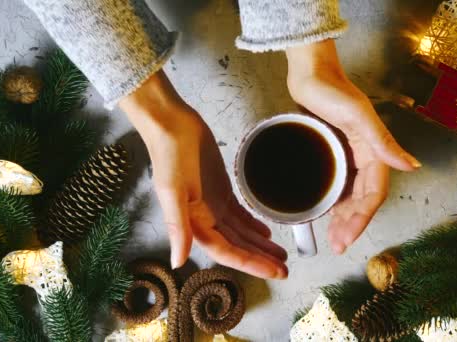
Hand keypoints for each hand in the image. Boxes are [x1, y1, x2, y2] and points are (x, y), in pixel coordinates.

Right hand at [119, 71, 287, 278]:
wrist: (172, 125)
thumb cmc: (170, 155)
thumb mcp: (173, 190)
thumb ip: (178, 227)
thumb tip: (178, 261)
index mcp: (193, 223)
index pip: (226, 252)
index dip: (251, 264)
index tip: (274, 272)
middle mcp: (204, 219)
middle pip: (237, 246)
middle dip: (260, 259)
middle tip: (286, 269)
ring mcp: (213, 205)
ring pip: (241, 233)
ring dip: (260, 245)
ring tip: (282, 255)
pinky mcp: (221, 190)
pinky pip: (239, 215)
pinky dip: (253, 225)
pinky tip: (267, 232)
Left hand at [286, 40, 420, 253]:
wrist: (310, 72)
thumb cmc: (334, 91)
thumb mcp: (360, 117)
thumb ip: (384, 142)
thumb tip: (412, 166)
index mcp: (374, 150)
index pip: (373, 193)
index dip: (362, 218)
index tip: (347, 238)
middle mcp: (363, 156)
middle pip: (362, 199)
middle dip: (352, 224)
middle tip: (337, 245)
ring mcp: (346, 155)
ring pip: (349, 194)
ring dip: (343, 217)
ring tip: (332, 237)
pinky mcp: (330, 151)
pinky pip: (337, 183)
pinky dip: (333, 199)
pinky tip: (326, 212)